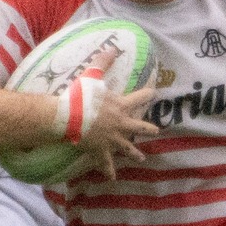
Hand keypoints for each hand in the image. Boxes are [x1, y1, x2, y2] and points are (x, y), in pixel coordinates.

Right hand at [71, 47, 157, 180]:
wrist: (68, 117)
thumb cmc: (80, 96)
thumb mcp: (92, 75)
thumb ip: (103, 61)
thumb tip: (113, 47)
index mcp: (121, 105)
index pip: (141, 97)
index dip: (148, 94)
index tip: (155, 93)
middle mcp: (122, 123)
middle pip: (141, 126)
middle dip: (149, 128)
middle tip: (156, 131)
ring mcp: (113, 139)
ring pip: (128, 148)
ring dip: (134, 153)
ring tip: (142, 158)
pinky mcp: (101, 150)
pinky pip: (107, 163)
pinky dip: (109, 171)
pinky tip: (113, 178)